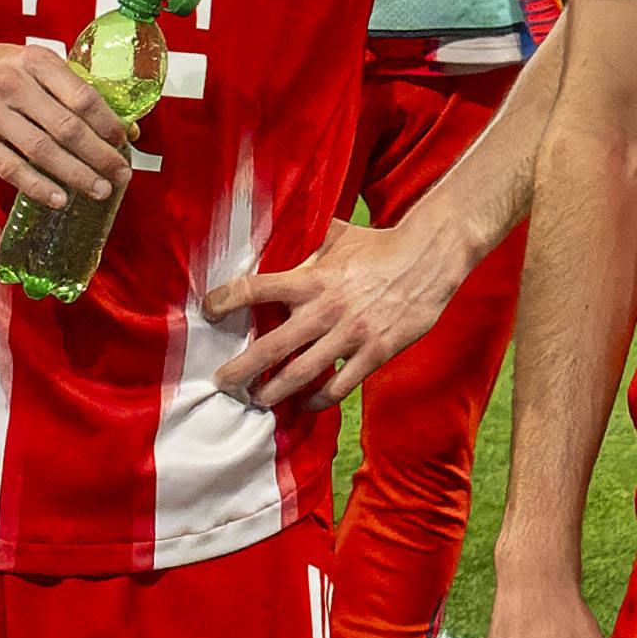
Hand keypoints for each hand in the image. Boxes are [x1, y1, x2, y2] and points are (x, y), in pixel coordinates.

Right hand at [0, 35, 134, 205]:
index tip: (124, 143)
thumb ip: (72, 91)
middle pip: (65, 127)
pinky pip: (9, 166)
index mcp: (35, 61)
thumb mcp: (32, 65)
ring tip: (99, 190)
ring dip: (75, 174)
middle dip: (99, 155)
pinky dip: (37, 185)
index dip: (107, 123)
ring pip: (40, 150)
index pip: (81, 96)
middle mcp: (12, 82)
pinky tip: (59, 198)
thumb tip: (125, 128)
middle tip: (121, 175)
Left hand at [201, 213, 469, 410]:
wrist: (428, 259)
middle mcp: (325, 310)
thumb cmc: (377, 246)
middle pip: (271, 347)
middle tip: (221, 383)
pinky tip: (304, 404)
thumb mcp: (335, 235)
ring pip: (301, 375)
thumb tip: (272, 233)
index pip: (256, 289)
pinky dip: (317, 400)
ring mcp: (350, 336)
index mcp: (311, 278)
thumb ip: (303, 241)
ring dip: (273, 392)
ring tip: (257, 400)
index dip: (226, 300)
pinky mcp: (375, 353)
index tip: (208, 309)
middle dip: (241, 370)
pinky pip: (339, 387)